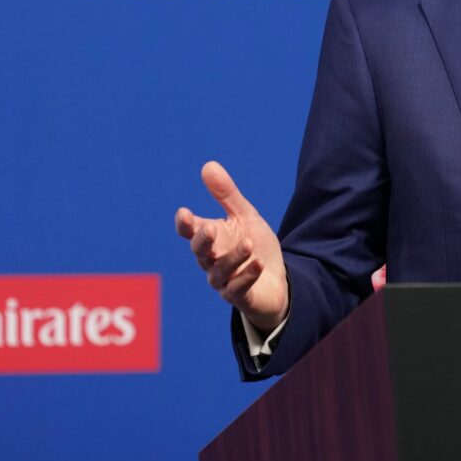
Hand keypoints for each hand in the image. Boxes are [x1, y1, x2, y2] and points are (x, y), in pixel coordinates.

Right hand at [174, 161, 288, 330]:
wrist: (276, 279)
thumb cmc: (255, 246)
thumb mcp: (245, 216)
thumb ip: (227, 195)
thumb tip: (208, 165)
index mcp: (210, 239)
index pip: (190, 231)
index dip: (185, 224)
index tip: (184, 214)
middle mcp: (211, 260)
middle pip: (200, 252)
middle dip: (203, 241)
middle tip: (210, 228)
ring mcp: (224, 280)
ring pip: (220, 271)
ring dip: (234, 257)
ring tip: (249, 243)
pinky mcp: (239, 296)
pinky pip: (239, 288)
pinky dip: (247, 276)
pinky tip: (258, 264)